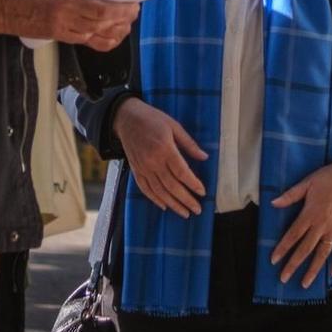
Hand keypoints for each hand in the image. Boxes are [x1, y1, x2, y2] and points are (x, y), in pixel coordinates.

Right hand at [0, 0, 138, 49]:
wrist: (1, 6)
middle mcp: (67, 4)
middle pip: (103, 10)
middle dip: (124, 10)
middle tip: (134, 6)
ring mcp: (64, 22)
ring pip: (98, 27)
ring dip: (118, 25)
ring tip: (129, 20)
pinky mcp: (60, 35)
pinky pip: (87, 40)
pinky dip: (104, 39)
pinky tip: (114, 34)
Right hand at [114, 98, 207, 215]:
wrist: (126, 118)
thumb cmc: (152, 119)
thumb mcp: (174, 126)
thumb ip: (189, 143)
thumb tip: (204, 156)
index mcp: (165, 149)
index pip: (182, 172)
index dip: (193, 184)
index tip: (202, 192)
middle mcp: (153, 161)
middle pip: (172, 186)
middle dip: (186, 199)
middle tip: (197, 209)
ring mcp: (143, 168)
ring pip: (159, 191)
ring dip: (173, 204)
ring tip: (185, 213)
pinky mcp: (136, 170)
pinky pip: (145, 189)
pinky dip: (155, 199)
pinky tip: (164, 206)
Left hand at [270, 153, 331, 287]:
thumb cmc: (328, 178)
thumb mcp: (307, 182)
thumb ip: (290, 195)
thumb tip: (273, 203)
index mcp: (311, 213)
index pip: (293, 235)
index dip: (283, 248)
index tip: (273, 260)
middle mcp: (322, 225)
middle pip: (305, 249)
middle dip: (293, 264)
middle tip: (283, 278)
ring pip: (322, 254)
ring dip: (313, 270)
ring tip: (304, 284)